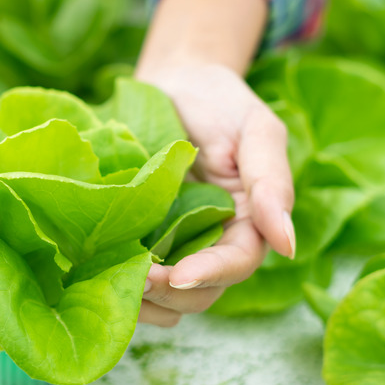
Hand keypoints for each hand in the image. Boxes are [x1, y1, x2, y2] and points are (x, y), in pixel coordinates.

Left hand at [136, 63, 295, 326]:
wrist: (174, 83)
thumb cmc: (221, 103)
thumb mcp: (257, 131)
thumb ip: (272, 184)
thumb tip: (288, 245)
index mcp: (247, 223)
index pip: (236, 263)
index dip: (210, 274)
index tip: (178, 275)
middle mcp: (211, 242)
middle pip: (200, 291)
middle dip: (169, 293)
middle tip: (134, 279)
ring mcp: (174, 244)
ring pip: (167, 297)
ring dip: (144, 301)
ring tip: (113, 283)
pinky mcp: (140, 239)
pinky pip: (135, 279)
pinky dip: (120, 286)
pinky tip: (96, 274)